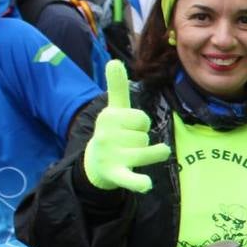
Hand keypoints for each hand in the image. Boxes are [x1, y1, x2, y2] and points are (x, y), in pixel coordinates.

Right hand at [82, 60, 170, 192]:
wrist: (96, 164)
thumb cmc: (112, 132)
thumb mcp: (114, 109)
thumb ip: (116, 87)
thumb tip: (114, 60)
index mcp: (108, 117)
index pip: (141, 119)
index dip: (140, 124)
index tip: (128, 127)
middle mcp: (106, 135)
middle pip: (144, 136)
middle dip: (141, 140)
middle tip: (126, 144)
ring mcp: (110, 155)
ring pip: (147, 152)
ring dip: (149, 155)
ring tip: (135, 156)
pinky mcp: (115, 174)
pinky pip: (129, 178)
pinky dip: (138, 182)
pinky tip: (146, 185)